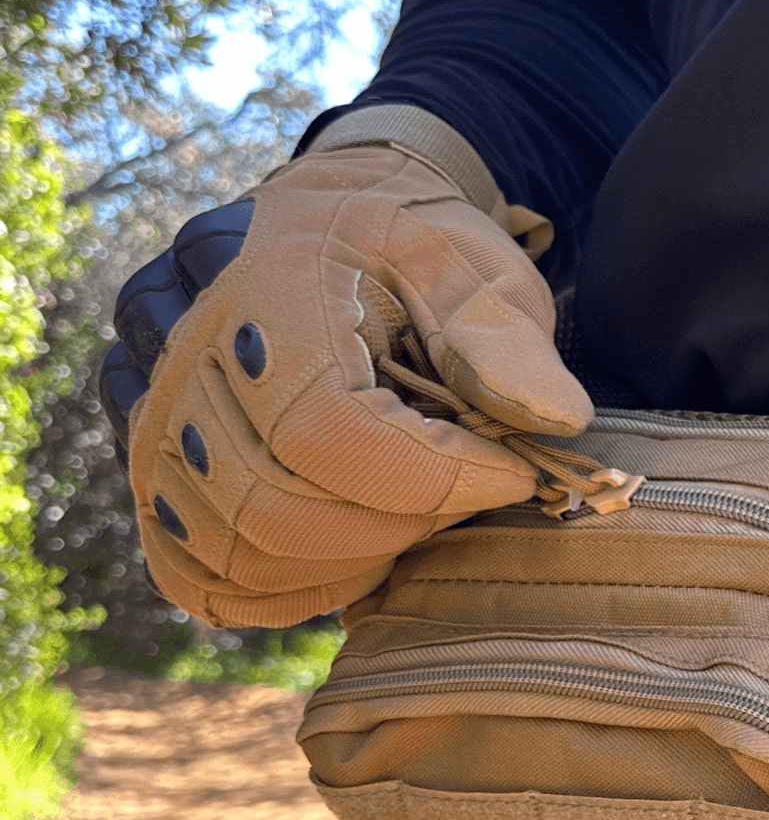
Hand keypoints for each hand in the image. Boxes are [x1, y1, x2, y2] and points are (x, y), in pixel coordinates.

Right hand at [100, 141, 591, 628]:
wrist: (339, 233)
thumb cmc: (416, 255)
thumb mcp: (477, 266)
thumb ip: (508, 340)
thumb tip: (557, 420)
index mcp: (269, 293)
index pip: (327, 429)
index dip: (434, 475)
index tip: (514, 472)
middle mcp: (187, 364)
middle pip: (273, 508)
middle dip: (400, 523)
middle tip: (469, 488)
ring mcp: (160, 427)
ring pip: (239, 554)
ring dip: (352, 559)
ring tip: (420, 506)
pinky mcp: (161, 482)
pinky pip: (205, 578)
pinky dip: (291, 586)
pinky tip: (360, 545)